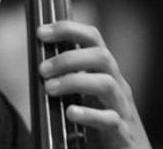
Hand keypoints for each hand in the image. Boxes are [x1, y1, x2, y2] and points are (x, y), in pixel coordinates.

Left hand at [37, 20, 151, 148]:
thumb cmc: (103, 123)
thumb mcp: (86, 95)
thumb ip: (70, 79)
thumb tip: (39, 66)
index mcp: (106, 72)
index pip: (93, 38)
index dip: (68, 29)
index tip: (41, 32)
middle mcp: (117, 85)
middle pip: (102, 56)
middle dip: (69, 58)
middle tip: (42, 69)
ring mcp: (122, 108)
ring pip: (107, 83)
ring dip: (74, 82)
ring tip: (49, 89)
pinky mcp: (122, 133)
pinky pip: (110, 119)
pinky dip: (89, 114)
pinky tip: (70, 113)